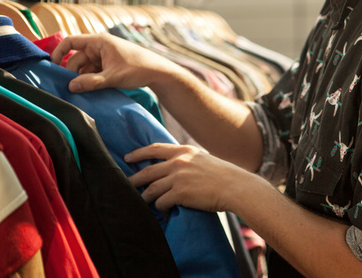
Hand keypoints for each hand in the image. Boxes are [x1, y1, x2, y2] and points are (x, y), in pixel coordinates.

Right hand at [51, 33, 178, 92]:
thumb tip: (71, 86)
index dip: (58, 52)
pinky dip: (90, 80)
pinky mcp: (108, 65)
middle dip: (71, 72)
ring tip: (79, 92)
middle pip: (76, 58)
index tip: (52, 66)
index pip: (71, 41)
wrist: (158, 73)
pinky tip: (89, 91)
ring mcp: (104, 56)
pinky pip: (93, 72)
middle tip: (67, 88)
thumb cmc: (138, 69)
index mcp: (99, 41)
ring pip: (84, 67)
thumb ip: (92, 82)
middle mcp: (99, 46)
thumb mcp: (113, 77)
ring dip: (81, 78)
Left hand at [125, 143, 247, 211]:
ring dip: (145, 197)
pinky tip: (163, 212)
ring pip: (151, 189)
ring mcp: (178, 177)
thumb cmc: (224, 176)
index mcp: (185, 151)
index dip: (139, 153)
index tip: (128, 157)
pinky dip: (160, 208)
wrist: (235, 186)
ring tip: (141, 203)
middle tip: (126, 184)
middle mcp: (178, 162)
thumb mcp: (204, 160)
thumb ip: (189, 161)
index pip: (155, 148)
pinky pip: (161, 202)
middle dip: (134, 179)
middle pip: (148, 171)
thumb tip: (175, 168)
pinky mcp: (179, 193)